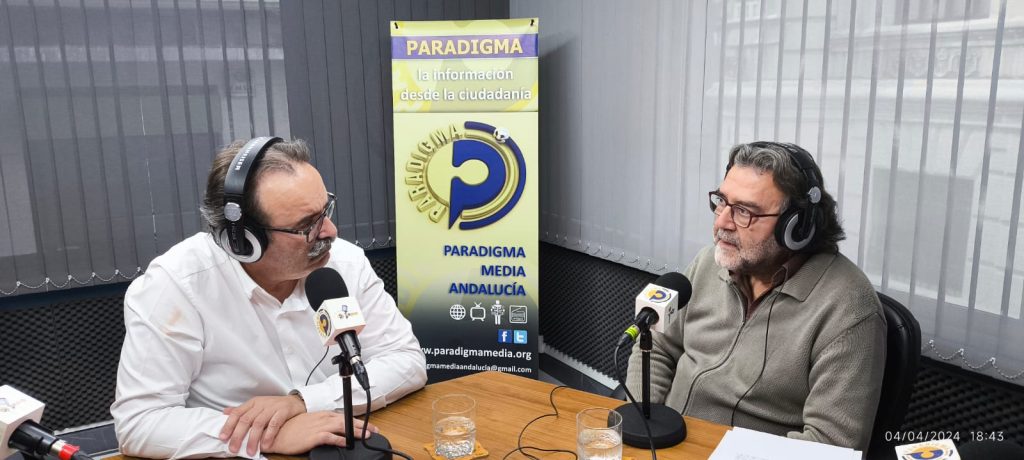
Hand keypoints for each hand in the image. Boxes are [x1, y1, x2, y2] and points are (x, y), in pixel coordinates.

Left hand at [220, 394, 306, 455]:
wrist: (295, 401)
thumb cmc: (274, 406)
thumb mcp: (257, 405)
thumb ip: (242, 410)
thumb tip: (225, 412)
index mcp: (252, 403)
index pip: (237, 413)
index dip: (229, 425)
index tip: (223, 438)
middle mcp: (261, 404)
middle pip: (246, 420)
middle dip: (238, 436)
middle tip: (233, 449)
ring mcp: (272, 407)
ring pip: (259, 423)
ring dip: (253, 439)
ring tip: (250, 451)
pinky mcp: (283, 411)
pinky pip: (275, 424)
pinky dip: (269, 435)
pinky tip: (265, 445)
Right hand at [262, 411, 379, 454]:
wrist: (276, 433)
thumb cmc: (290, 429)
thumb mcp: (309, 423)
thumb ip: (322, 424)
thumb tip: (335, 431)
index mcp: (321, 415)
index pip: (344, 416)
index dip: (357, 421)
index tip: (368, 426)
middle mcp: (322, 419)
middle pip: (347, 420)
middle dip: (362, 426)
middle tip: (374, 431)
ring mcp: (318, 427)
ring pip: (342, 427)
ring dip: (356, 432)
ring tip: (366, 436)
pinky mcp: (313, 436)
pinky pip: (329, 437)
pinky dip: (340, 440)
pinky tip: (347, 443)